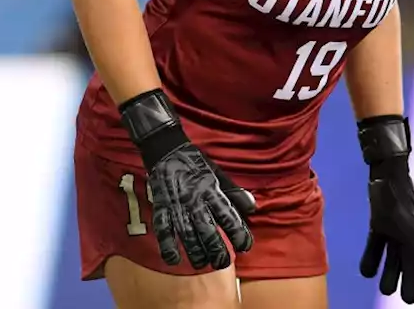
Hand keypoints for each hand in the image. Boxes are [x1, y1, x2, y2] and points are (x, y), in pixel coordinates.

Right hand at [120, 89, 254, 269]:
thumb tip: (252, 207)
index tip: (246, 246)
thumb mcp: (218, 173)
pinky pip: (163, 229)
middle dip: (217, 249)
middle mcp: (195, 199)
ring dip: (195, 252)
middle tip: (223, 263)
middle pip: (208, 230)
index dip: (239, 232)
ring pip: (187, 233)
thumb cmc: (195, 162)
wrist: (166, 148)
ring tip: (202, 264)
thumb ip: (234, 192)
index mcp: (211, 190)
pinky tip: (173, 259)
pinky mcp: (161, 206)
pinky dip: (167, 245)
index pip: (228, 215)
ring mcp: (177, 204)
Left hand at [357, 115, 413, 303]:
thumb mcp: (402, 206)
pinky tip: (366, 271)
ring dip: (391, 272)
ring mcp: (394, 227)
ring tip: (386, 289)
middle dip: (410, 279)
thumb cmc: (395, 185)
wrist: (386, 167)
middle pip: (410, 260)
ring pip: (394, 255)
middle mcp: (406, 231)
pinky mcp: (380, 222)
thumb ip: (412, 225)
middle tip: (408, 299)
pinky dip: (372, 257)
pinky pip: (377, 244)